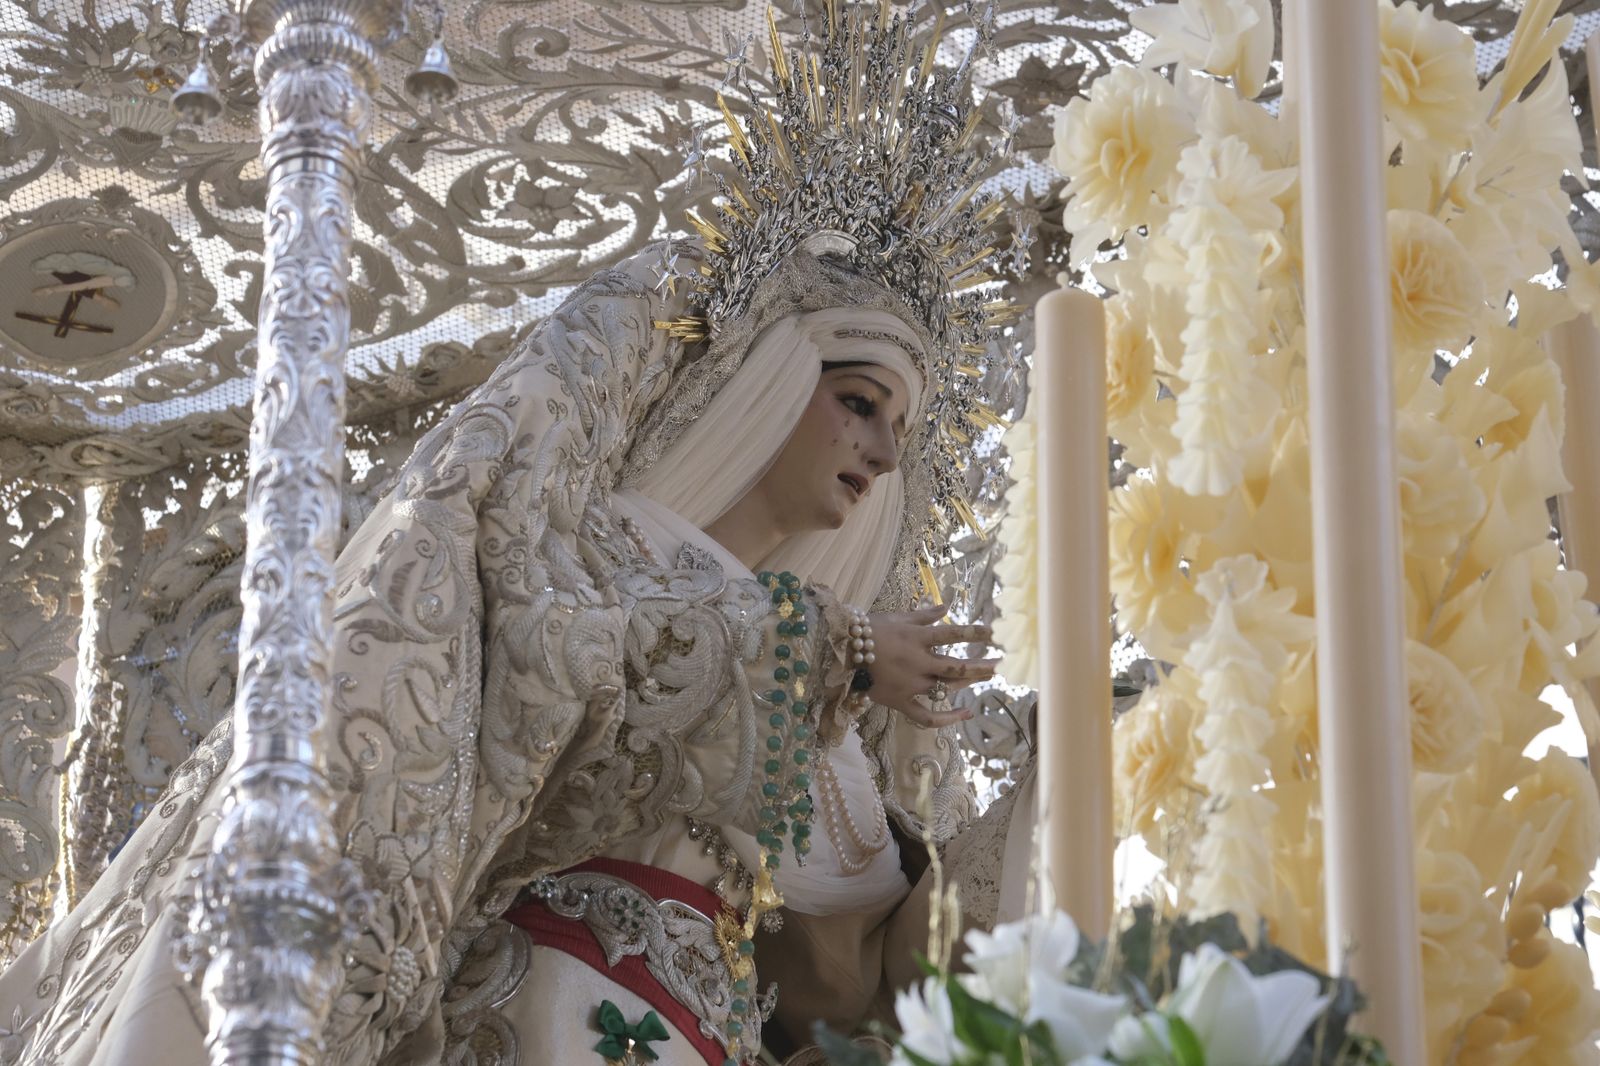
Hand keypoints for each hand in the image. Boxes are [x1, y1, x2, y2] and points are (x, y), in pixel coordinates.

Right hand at [860, 604, 999, 727]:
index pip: (952, 634)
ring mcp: (910, 685)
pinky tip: (966, 713)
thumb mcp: (896, 618)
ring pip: (946, 688)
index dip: (975, 633)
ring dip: (969, 684)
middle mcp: (917, 663)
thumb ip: (923, 615)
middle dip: (982, 666)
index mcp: (916, 639)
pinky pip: (927, 715)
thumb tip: (946, 607)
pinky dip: (948, 718)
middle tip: (1002, 663)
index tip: (994, 632)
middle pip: (956, 667)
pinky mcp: (901, 702)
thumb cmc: (866, 631)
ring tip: (988, 676)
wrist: (838, 655)